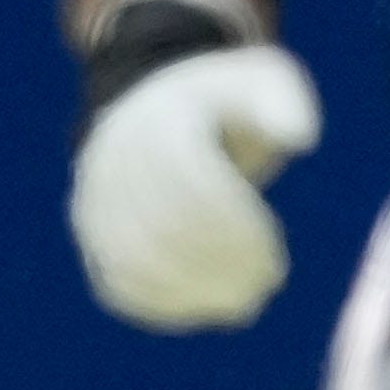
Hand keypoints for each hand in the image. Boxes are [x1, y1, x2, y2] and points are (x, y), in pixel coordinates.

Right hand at [68, 44, 317, 327]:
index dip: (237, 233)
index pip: (196, 186)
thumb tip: (298, 139)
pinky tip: (203, 308)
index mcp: (159, 118)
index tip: (275, 262)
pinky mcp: (91, 233)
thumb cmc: (224, 104)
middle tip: (264, 288)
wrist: (153, 108)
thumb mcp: (260, 81)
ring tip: (241, 305)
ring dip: (191, 292)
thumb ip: (283, 102)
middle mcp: (114, 159)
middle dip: (219, 265)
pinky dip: (160, 303)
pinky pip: (117, 281)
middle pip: (166, 227)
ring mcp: (95, 199)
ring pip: (136, 260)